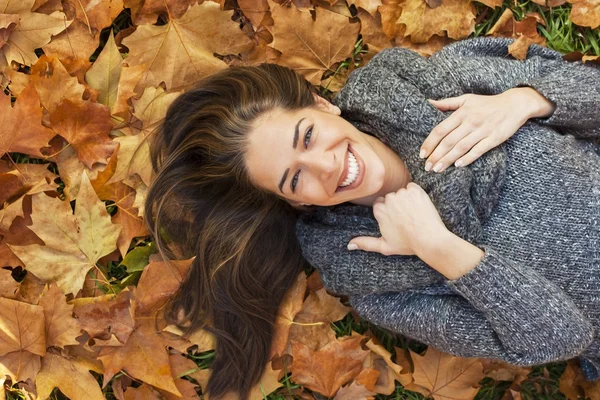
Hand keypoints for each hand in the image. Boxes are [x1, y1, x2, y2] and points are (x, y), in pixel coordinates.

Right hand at [348, 182, 449, 256]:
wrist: (429, 239)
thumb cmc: (407, 244)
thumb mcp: (384, 246)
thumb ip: (365, 243)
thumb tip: (349, 245)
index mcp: (379, 210)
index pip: (380, 203)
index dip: (388, 211)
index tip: (396, 220)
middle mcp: (388, 199)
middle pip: (390, 197)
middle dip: (397, 205)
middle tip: (406, 218)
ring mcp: (402, 193)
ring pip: (402, 192)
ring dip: (407, 200)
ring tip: (414, 214)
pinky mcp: (415, 190)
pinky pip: (412, 187)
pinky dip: (416, 194)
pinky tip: (420, 207)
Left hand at [420, 89, 535, 172]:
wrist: (515, 104)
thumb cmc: (488, 103)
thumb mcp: (467, 99)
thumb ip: (447, 103)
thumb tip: (429, 102)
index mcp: (461, 113)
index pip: (440, 130)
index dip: (430, 142)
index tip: (422, 154)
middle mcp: (470, 122)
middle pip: (448, 141)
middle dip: (436, 155)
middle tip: (426, 167)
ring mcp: (482, 131)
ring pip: (461, 147)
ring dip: (448, 159)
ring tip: (437, 169)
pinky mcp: (494, 138)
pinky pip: (479, 150)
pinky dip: (468, 158)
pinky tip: (458, 166)